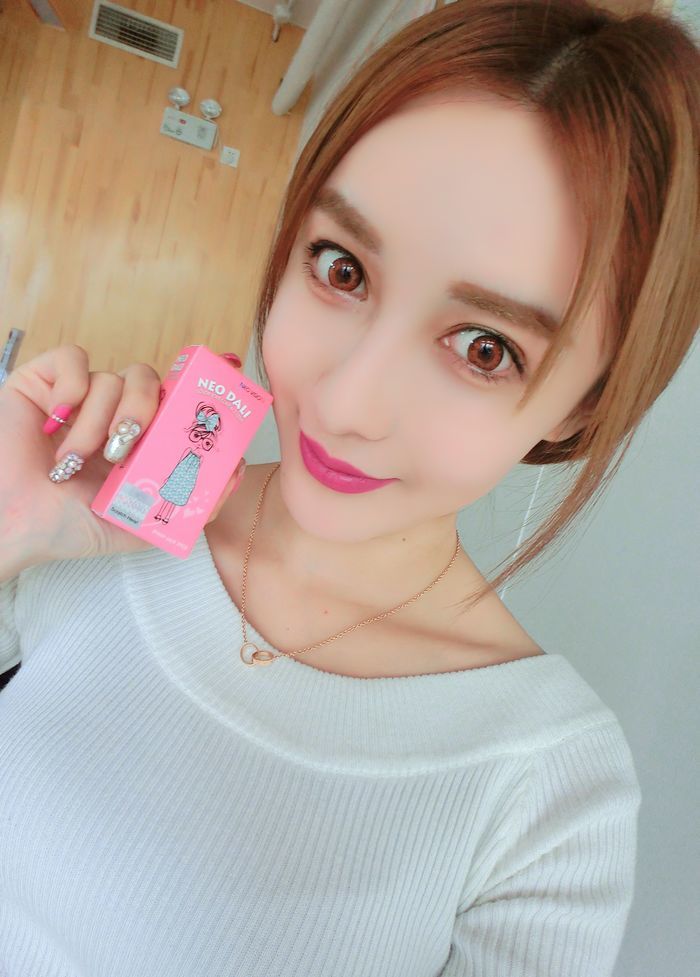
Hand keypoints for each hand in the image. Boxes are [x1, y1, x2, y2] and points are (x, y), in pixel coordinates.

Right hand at [0, 344, 245, 572]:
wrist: (11, 525)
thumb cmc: (66, 529)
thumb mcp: (139, 527)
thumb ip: (187, 506)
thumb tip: (236, 471)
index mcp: (136, 441)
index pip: (172, 401)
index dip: (188, 400)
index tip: (199, 414)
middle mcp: (109, 414)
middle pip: (149, 380)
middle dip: (143, 412)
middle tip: (123, 450)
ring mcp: (76, 396)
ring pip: (112, 377)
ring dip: (96, 422)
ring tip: (73, 461)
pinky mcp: (40, 382)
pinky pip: (72, 359)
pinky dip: (69, 389)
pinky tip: (54, 423)